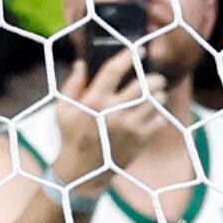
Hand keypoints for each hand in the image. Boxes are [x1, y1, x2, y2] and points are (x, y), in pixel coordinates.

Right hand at [33, 43, 178, 204]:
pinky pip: (158, 120)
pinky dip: (159, 114)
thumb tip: (82, 63)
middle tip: (156, 78)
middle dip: (153, 78)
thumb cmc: (71, 137)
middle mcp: (113, 112)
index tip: (138, 50)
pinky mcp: (139, 140)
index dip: (127, 57)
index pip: (113, 70)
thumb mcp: (63, 110)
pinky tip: (155, 112)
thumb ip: (72, 85)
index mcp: (93, 101)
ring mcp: (128, 127)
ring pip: (154, 102)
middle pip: (142, 85)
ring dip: (159, 95)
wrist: (82, 173)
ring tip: (158, 93)